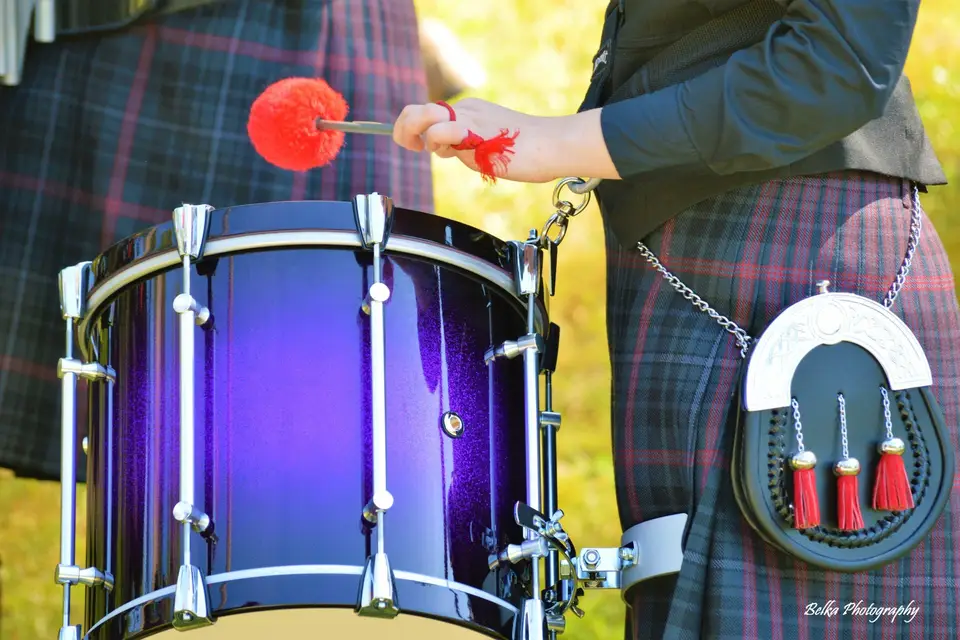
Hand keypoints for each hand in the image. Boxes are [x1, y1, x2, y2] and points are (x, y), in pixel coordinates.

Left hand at [392, 98, 562, 182]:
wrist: (552, 145)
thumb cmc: (527, 152)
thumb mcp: (487, 147)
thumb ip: (465, 146)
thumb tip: (446, 151)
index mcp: (468, 111)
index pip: (427, 113)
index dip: (412, 128)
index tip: (415, 145)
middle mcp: (464, 110)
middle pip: (417, 110)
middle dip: (403, 129)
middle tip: (411, 147)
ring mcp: (469, 119)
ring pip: (424, 116)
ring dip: (419, 135)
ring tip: (434, 149)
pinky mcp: (475, 132)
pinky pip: (443, 130)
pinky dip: (439, 143)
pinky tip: (453, 152)